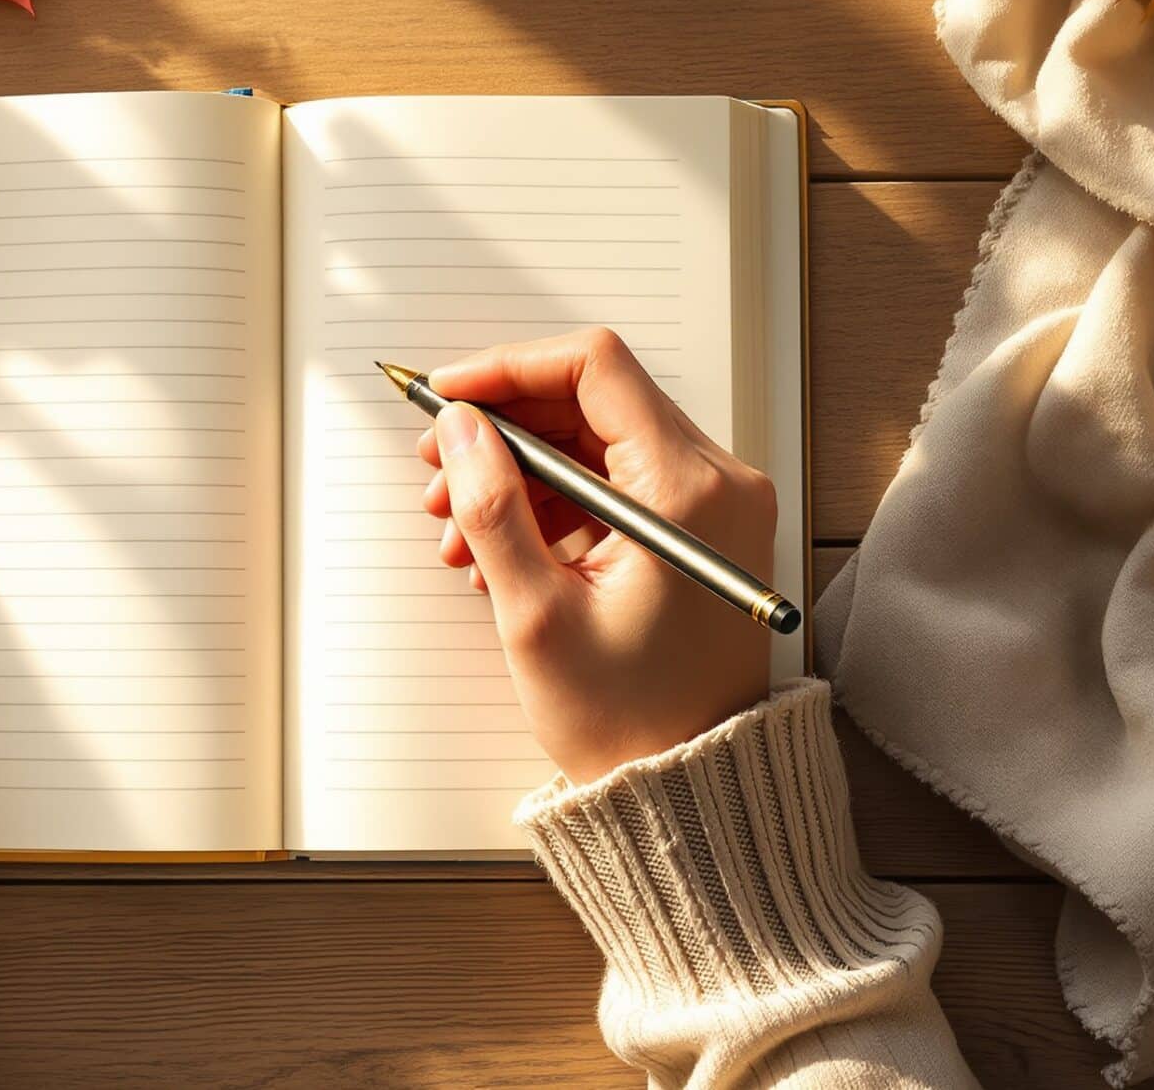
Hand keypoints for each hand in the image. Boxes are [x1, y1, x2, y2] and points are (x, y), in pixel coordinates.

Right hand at [416, 329, 774, 783]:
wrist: (691, 787)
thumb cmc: (631, 720)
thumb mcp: (536, 613)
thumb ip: (491, 506)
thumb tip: (461, 431)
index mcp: (688, 490)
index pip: (594, 367)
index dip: (508, 370)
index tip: (450, 397)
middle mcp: (716, 483)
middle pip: (592, 402)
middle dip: (503, 430)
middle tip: (437, 468)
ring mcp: (712, 506)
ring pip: (595, 444)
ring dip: (518, 474)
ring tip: (457, 530)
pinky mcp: (697, 532)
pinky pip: (613, 484)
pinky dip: (552, 504)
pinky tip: (500, 552)